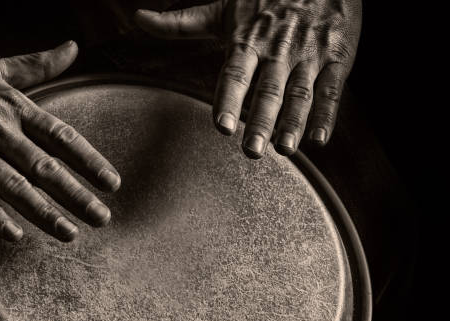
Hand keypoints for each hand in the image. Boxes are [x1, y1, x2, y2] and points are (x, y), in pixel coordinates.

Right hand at [0, 11, 120, 242]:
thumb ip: (38, 64)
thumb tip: (73, 47)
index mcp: (14, 107)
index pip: (61, 138)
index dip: (90, 161)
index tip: (112, 183)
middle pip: (45, 168)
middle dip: (77, 196)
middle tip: (102, 218)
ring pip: (14, 186)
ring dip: (44, 212)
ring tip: (69, 234)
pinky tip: (13, 236)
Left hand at [135, 0, 360, 157]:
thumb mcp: (222, 7)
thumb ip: (181, 22)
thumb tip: (139, 19)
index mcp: (247, 39)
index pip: (235, 74)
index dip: (228, 100)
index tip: (223, 127)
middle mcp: (277, 49)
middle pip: (268, 90)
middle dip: (261, 122)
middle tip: (252, 151)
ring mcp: (309, 53)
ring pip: (300, 92)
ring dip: (293, 122)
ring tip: (285, 149)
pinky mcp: (337, 55)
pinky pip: (332, 88)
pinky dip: (327, 114)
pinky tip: (319, 139)